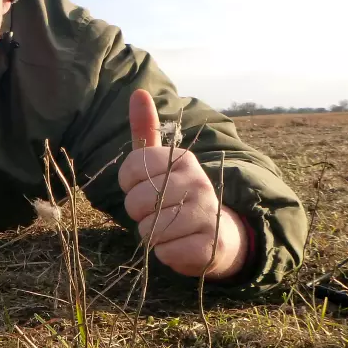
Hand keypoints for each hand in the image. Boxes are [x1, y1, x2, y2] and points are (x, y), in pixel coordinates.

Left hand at [117, 89, 248, 278]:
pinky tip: (180, 245)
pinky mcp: (211, 246)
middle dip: (139, 214)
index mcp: (183, 159)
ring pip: (150, 231)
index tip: (145, 188)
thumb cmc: (178, 196)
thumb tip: (138, 92)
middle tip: (157, 213)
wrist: (218, 234)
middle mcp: (198, 182)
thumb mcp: (161, 163)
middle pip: (136, 203)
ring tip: (169, 230)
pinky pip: (166, 253)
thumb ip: (146, 130)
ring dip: (152, 236)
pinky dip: (166, 254)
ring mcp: (207, 213)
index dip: (129, 186)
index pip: (131, 170)